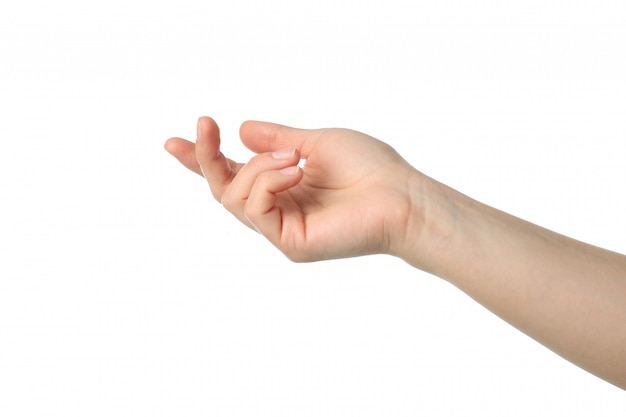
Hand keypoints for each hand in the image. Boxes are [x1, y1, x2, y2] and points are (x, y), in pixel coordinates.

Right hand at [165, 117, 423, 261]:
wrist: (402, 195)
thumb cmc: (369, 168)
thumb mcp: (315, 141)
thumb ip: (277, 138)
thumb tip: (241, 130)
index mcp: (284, 186)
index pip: (233, 175)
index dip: (202, 160)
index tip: (174, 142)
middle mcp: (279, 210)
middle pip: (223, 189)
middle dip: (207, 157)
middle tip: (204, 124)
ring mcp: (282, 230)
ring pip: (234, 198)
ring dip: (257, 166)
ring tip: (296, 159)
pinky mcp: (289, 244)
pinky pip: (255, 209)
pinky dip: (268, 182)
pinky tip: (296, 172)